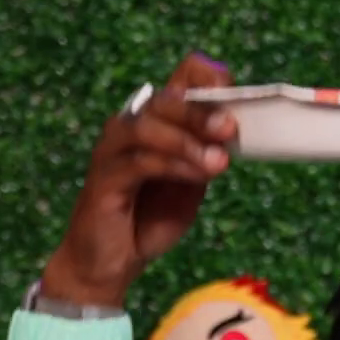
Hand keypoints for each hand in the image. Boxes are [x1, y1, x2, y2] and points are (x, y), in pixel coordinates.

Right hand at [41, 53, 237, 305]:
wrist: (109, 265)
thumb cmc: (147, 221)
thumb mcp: (191, 183)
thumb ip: (207, 155)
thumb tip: (235, 131)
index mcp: (157, 121)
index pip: (183, 75)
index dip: (210, 78)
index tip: (237, 100)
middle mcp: (130, 126)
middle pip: (166, 97)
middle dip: (202, 110)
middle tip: (229, 128)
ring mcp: (112, 150)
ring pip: (148, 124)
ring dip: (187, 140)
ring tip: (217, 163)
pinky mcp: (103, 178)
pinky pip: (139, 161)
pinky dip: (172, 165)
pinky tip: (196, 176)